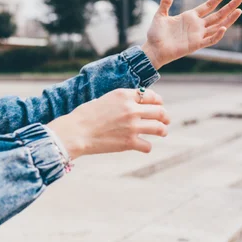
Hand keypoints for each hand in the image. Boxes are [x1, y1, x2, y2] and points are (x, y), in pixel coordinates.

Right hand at [46, 88, 169, 158]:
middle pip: (159, 111)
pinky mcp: (129, 142)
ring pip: (159, 128)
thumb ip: (121, 101)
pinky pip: (148, 145)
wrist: (75, 132)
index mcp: (123, 95)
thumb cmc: (84, 116)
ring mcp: (132, 126)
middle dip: (165, 116)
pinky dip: (146, 146)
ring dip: (162, 130)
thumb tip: (133, 105)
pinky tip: (143, 146)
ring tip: (162, 132)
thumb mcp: (104, 99)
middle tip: (166, 121)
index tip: (159, 105)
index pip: (151, 95)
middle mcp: (131, 109)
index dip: (158, 101)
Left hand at [142, 0, 241, 69]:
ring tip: (239, 10)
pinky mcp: (196, 45)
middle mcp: (197, 25)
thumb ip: (166, 2)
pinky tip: (223, 27)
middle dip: (229, 6)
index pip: (208, 5)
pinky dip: (217, 35)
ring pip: (218, 26)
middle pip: (217, 14)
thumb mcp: (160, 15)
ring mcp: (198, 35)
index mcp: (190, 17)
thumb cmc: (156, 34)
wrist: (152, 49)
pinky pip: (210, 40)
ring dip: (229, 19)